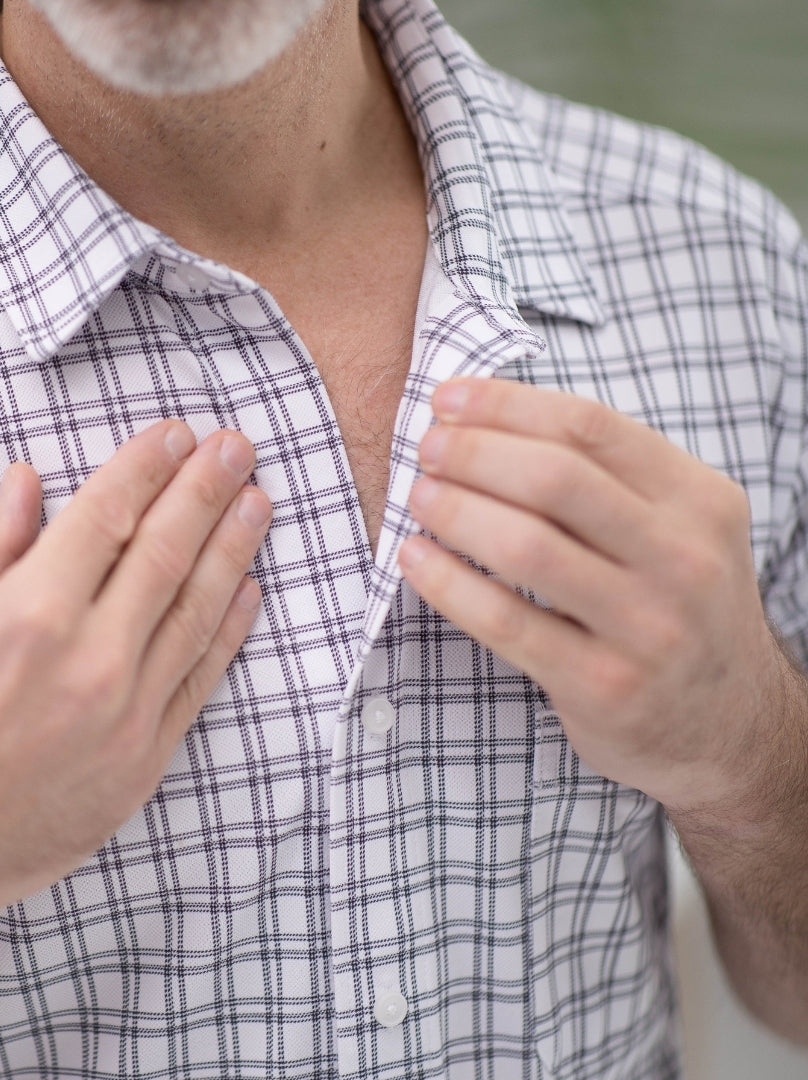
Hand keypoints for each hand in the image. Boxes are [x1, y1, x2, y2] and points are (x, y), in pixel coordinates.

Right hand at [0, 419, 270, 937]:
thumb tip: (30, 480)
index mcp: (29, 614)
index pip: (107, 515)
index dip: (146, 466)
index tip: (176, 432)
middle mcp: (90, 660)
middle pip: (166, 551)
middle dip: (206, 489)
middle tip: (237, 445)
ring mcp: (126, 714)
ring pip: (197, 610)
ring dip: (233, 548)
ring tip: (258, 500)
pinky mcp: (144, 760)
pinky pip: (200, 680)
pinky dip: (228, 630)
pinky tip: (248, 590)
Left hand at [398, 378, 791, 810]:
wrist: (732, 725)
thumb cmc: (674, 606)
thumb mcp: (676, 529)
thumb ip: (607, 478)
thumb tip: (485, 420)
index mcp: (698, 500)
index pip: (589, 427)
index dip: (504, 405)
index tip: (446, 399)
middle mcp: (683, 558)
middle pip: (555, 478)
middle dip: (473, 452)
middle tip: (426, 448)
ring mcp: (648, 627)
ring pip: (527, 547)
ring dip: (455, 511)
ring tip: (418, 496)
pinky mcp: (605, 686)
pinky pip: (507, 622)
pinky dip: (448, 584)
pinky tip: (414, 559)